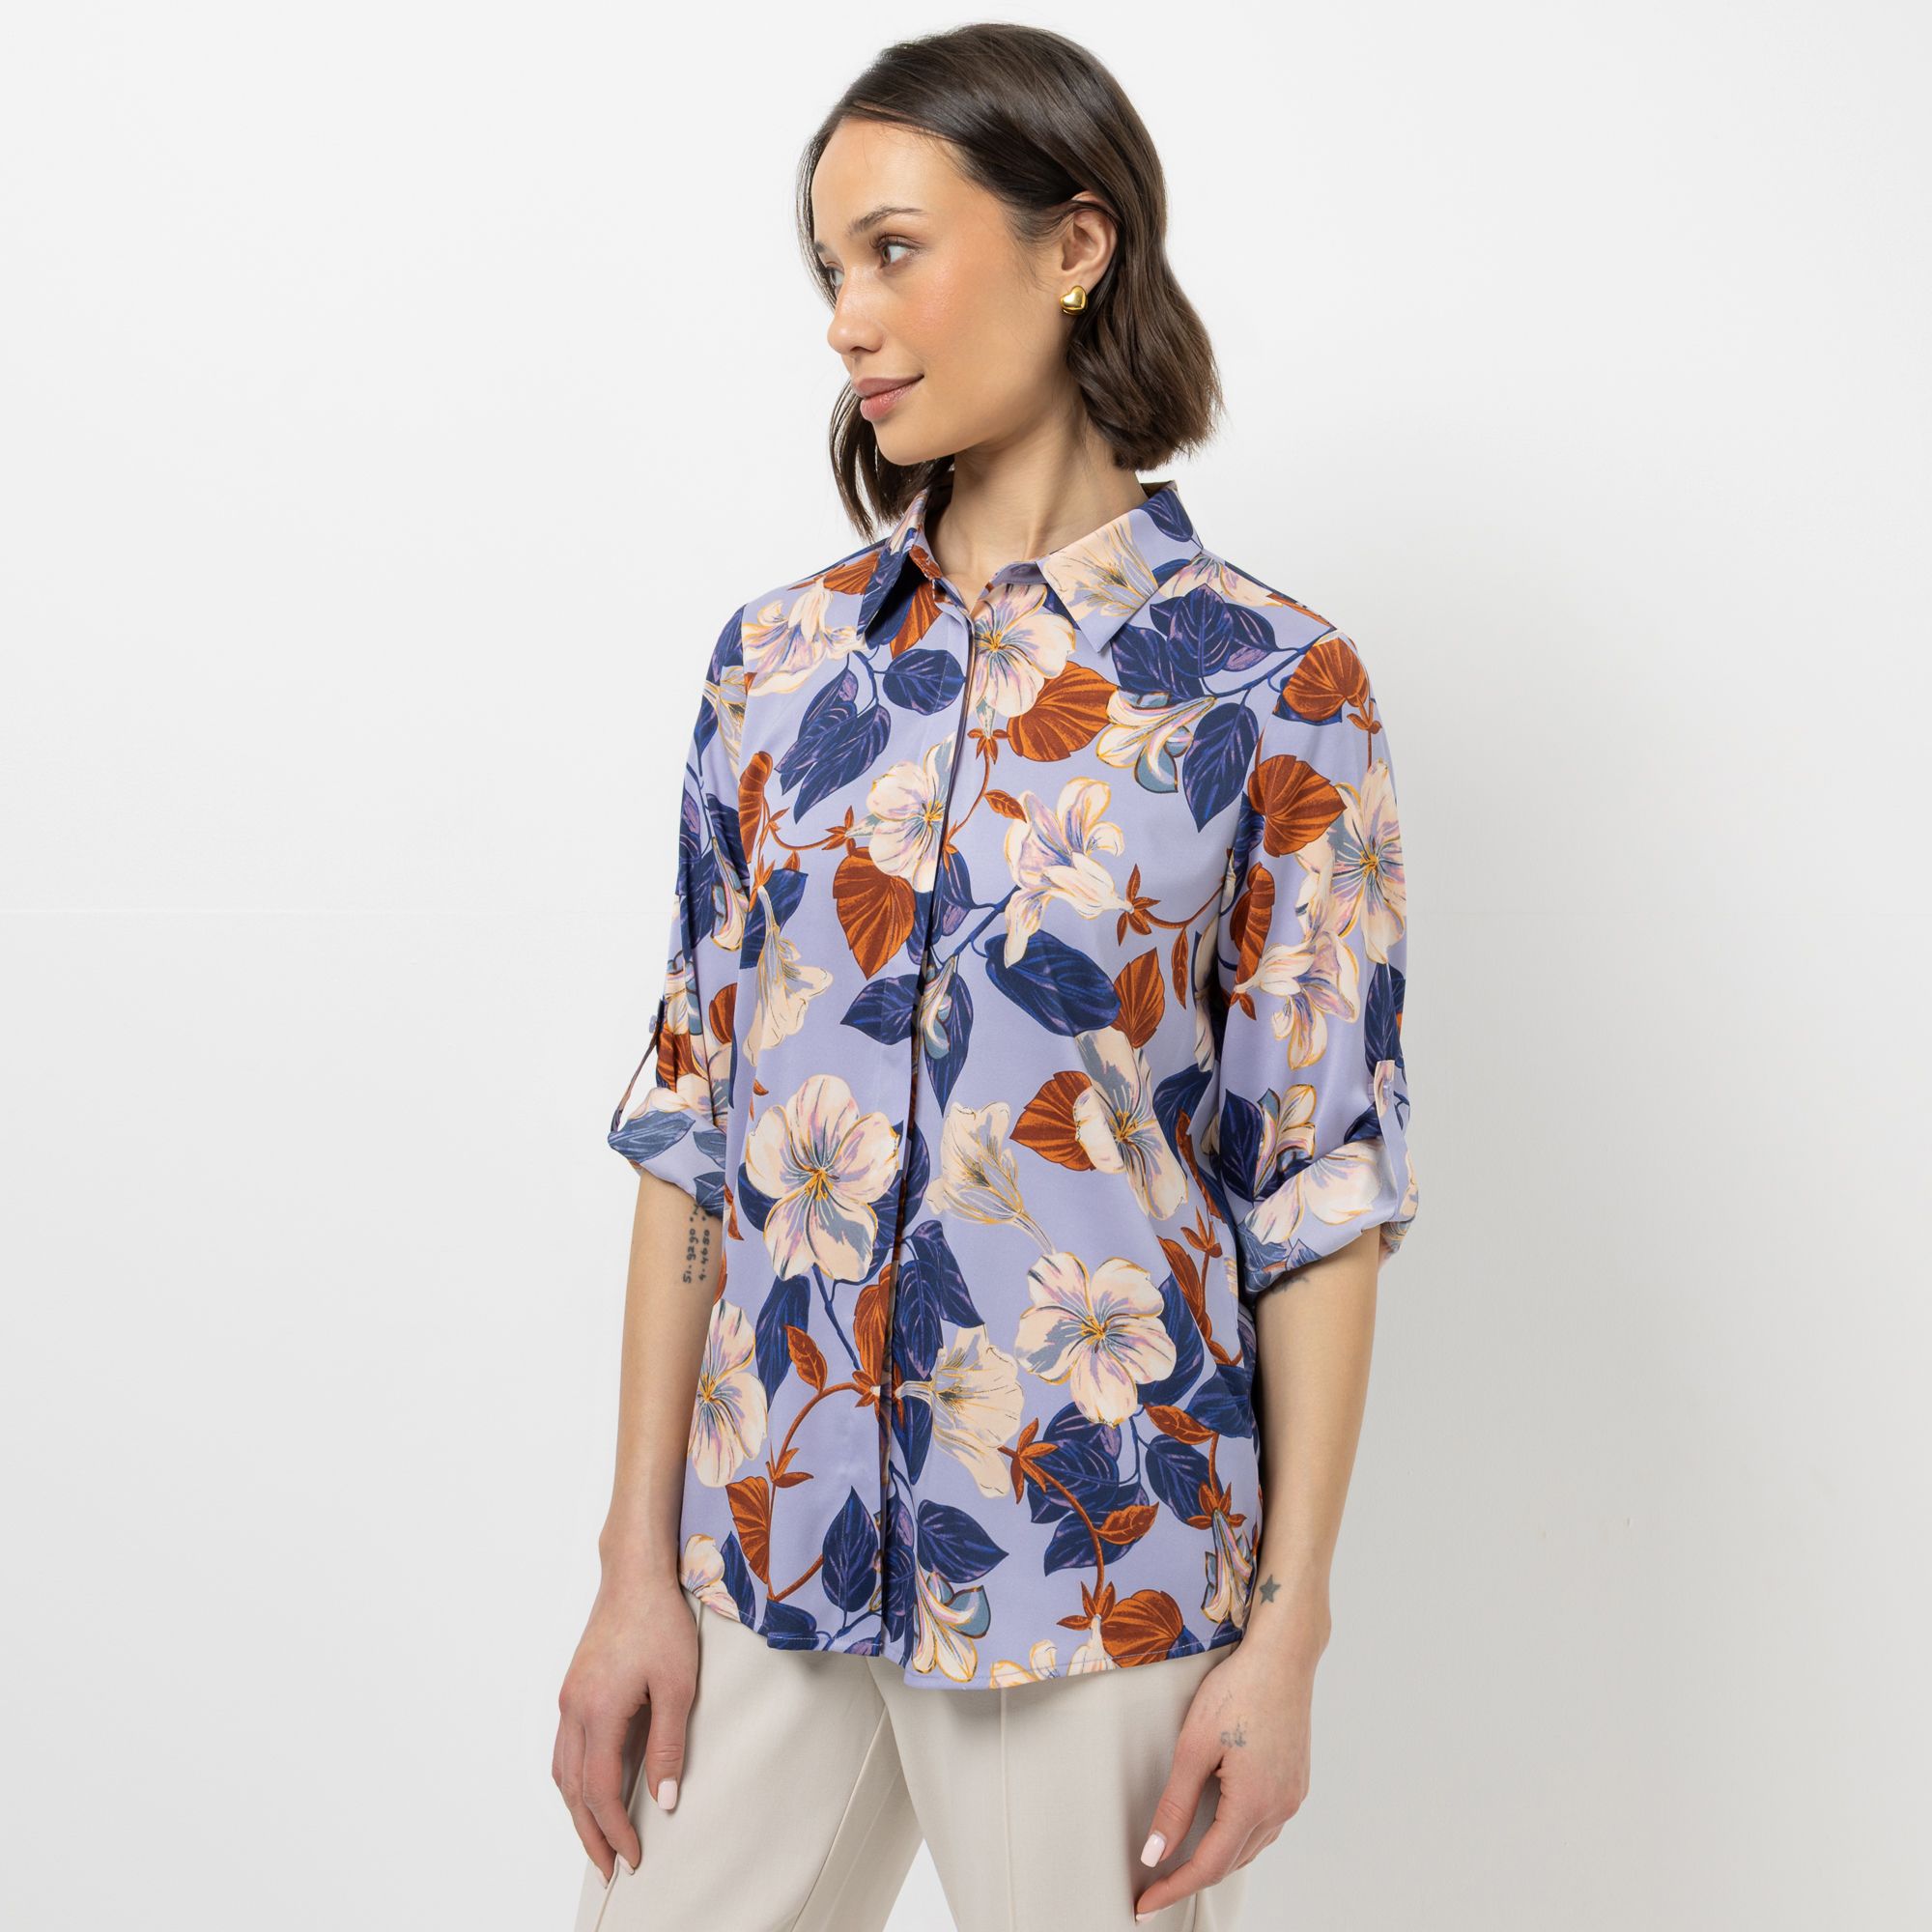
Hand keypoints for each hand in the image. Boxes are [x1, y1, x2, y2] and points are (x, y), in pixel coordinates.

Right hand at [553, 1569, 698, 1883]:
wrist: (635, 1574)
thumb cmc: (660, 1622)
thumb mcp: (678, 1686)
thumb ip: (669, 1746)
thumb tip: (663, 1801)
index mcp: (597, 1712)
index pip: (601, 1791)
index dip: (615, 1830)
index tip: (632, 1859)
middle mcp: (574, 1710)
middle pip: (574, 1790)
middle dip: (590, 1834)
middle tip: (608, 1869)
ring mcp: (569, 1698)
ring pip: (563, 1771)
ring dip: (578, 1810)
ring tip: (597, 1838)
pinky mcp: (574, 1687)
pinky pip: (565, 1748)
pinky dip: (575, 1779)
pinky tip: (591, 1787)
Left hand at [1131, 1638, 1315, 1918]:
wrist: (1282, 1657)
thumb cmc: (1238, 1690)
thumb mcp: (1194, 1746)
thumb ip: (1175, 1805)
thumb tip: (1157, 1852)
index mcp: (1253, 1803)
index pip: (1207, 1866)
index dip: (1172, 1888)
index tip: (1145, 1905)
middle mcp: (1279, 1807)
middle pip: (1230, 1862)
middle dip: (1190, 1877)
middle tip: (1154, 1885)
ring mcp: (1292, 1796)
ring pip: (1249, 1847)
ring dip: (1216, 1858)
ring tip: (1180, 1861)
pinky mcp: (1295, 1782)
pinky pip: (1264, 1826)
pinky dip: (1237, 1836)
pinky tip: (1219, 1826)